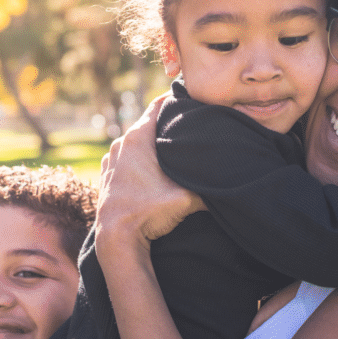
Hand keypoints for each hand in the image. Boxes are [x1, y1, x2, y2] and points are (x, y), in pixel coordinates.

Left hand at [96, 94, 205, 255]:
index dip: (175, 99)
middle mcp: (121, 144)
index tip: (190, 99)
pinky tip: (153, 168)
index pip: (159, 105)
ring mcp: (111, 159)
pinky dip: (139, 157)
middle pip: (148, 123)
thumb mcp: (186, 198)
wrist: (117, 239)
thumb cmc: (148, 213)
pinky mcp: (107, 174)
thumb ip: (208, 185)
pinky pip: (126, 157)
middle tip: (188, 126)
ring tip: (172, 147)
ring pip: (136, 141)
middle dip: (167, 124)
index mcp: (138, 139)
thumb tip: (231, 180)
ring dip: (152, 142)